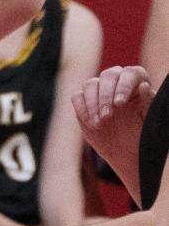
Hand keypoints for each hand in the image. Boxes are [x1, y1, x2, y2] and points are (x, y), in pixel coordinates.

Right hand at [73, 64, 151, 184]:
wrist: (126, 151)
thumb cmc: (140, 134)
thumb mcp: (147, 121)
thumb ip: (148, 103)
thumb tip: (144, 86)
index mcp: (136, 83)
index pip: (130, 74)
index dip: (124, 86)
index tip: (120, 104)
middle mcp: (117, 82)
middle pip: (108, 76)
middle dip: (105, 96)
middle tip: (107, 116)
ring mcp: (99, 91)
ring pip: (90, 84)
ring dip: (92, 103)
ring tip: (99, 124)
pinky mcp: (85, 102)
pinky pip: (77, 97)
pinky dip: (82, 110)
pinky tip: (91, 124)